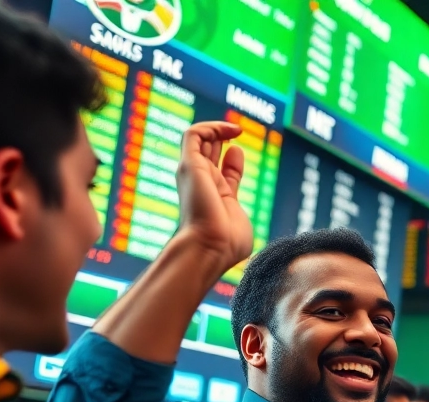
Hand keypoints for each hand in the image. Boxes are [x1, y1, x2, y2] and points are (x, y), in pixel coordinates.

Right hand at [174, 121, 253, 271]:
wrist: (210, 249)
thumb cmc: (227, 242)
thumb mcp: (237, 212)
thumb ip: (236, 194)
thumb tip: (236, 168)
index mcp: (214, 198)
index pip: (220, 171)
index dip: (232, 160)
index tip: (239, 151)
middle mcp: (201, 184)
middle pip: (207, 152)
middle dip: (220, 138)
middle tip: (237, 130)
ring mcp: (193, 173)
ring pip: (198, 139)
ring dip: (216, 129)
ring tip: (236, 128)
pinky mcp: (189, 164)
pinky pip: (193, 134)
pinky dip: (211, 127)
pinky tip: (231, 130)